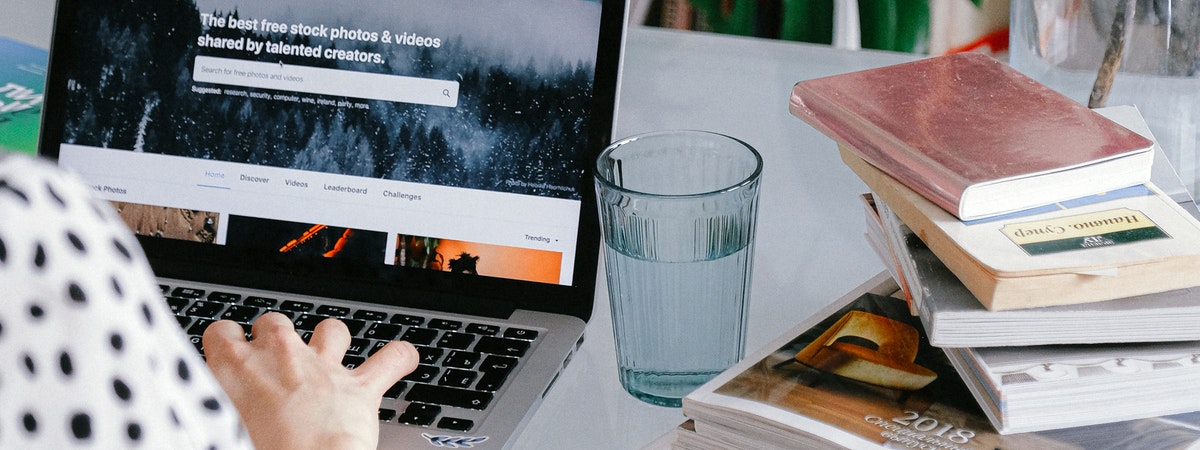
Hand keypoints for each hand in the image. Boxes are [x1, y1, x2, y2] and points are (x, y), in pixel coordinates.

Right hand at [203, 312, 418, 449]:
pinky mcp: (360, 388)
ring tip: (329, 356)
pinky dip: (399, 358)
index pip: (222, 331)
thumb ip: (215, 409)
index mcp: (234, 367)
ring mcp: (323, 368)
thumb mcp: (215, 427)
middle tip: (275, 366)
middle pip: (275, 323)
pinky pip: (390, 359)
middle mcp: (280, 356)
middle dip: (275, 339)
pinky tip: (402, 359)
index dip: (228, 344)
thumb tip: (210, 416)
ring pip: (330, 330)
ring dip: (330, 340)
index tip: (230, 356)